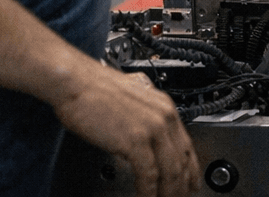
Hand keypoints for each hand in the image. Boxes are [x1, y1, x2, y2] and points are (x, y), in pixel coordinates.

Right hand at [52, 61, 200, 196]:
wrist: (76, 82)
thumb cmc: (94, 89)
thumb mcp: (132, 96)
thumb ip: (144, 112)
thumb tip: (144, 126)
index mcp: (165, 107)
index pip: (186, 145)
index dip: (191, 168)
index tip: (191, 182)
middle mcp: (164, 117)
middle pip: (182, 161)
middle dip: (182, 186)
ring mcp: (152, 129)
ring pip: (170, 171)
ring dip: (168, 192)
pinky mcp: (135, 140)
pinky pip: (149, 175)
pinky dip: (149, 192)